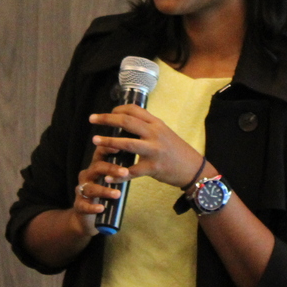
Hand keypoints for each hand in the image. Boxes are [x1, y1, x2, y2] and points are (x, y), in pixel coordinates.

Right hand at [67, 145, 131, 237]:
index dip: (108, 148)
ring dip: (105, 190)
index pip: (100, 153)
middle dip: (111, 169)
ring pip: (91, 188)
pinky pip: (84, 205)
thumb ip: (121, 171)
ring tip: (118, 194)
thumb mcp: (112, 179)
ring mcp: (81, 190)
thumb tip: (142, 158)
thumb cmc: (104, 193)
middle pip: (97, 167)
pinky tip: (101, 208)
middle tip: (125, 172)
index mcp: (96, 167)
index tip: (119, 147)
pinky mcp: (79, 205)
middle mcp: (87, 176)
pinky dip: (92, 207)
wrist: (89, 216)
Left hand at [88, 105, 204, 187]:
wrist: (193, 169)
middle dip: (107, 119)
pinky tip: (108, 178)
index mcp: (156, 124)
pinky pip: (132, 171)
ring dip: (109, 141)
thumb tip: (127, 122)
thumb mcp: (164, 133)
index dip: (117, 109)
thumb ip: (148, 128)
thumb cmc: (177, 151)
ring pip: (127, 143)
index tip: (106, 113)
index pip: (134, 109)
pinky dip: (119, 175)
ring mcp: (154, 150)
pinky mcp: (154, 168)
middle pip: (127, 121)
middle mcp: (155, 134)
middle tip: (92, 119)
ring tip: (95, 141)